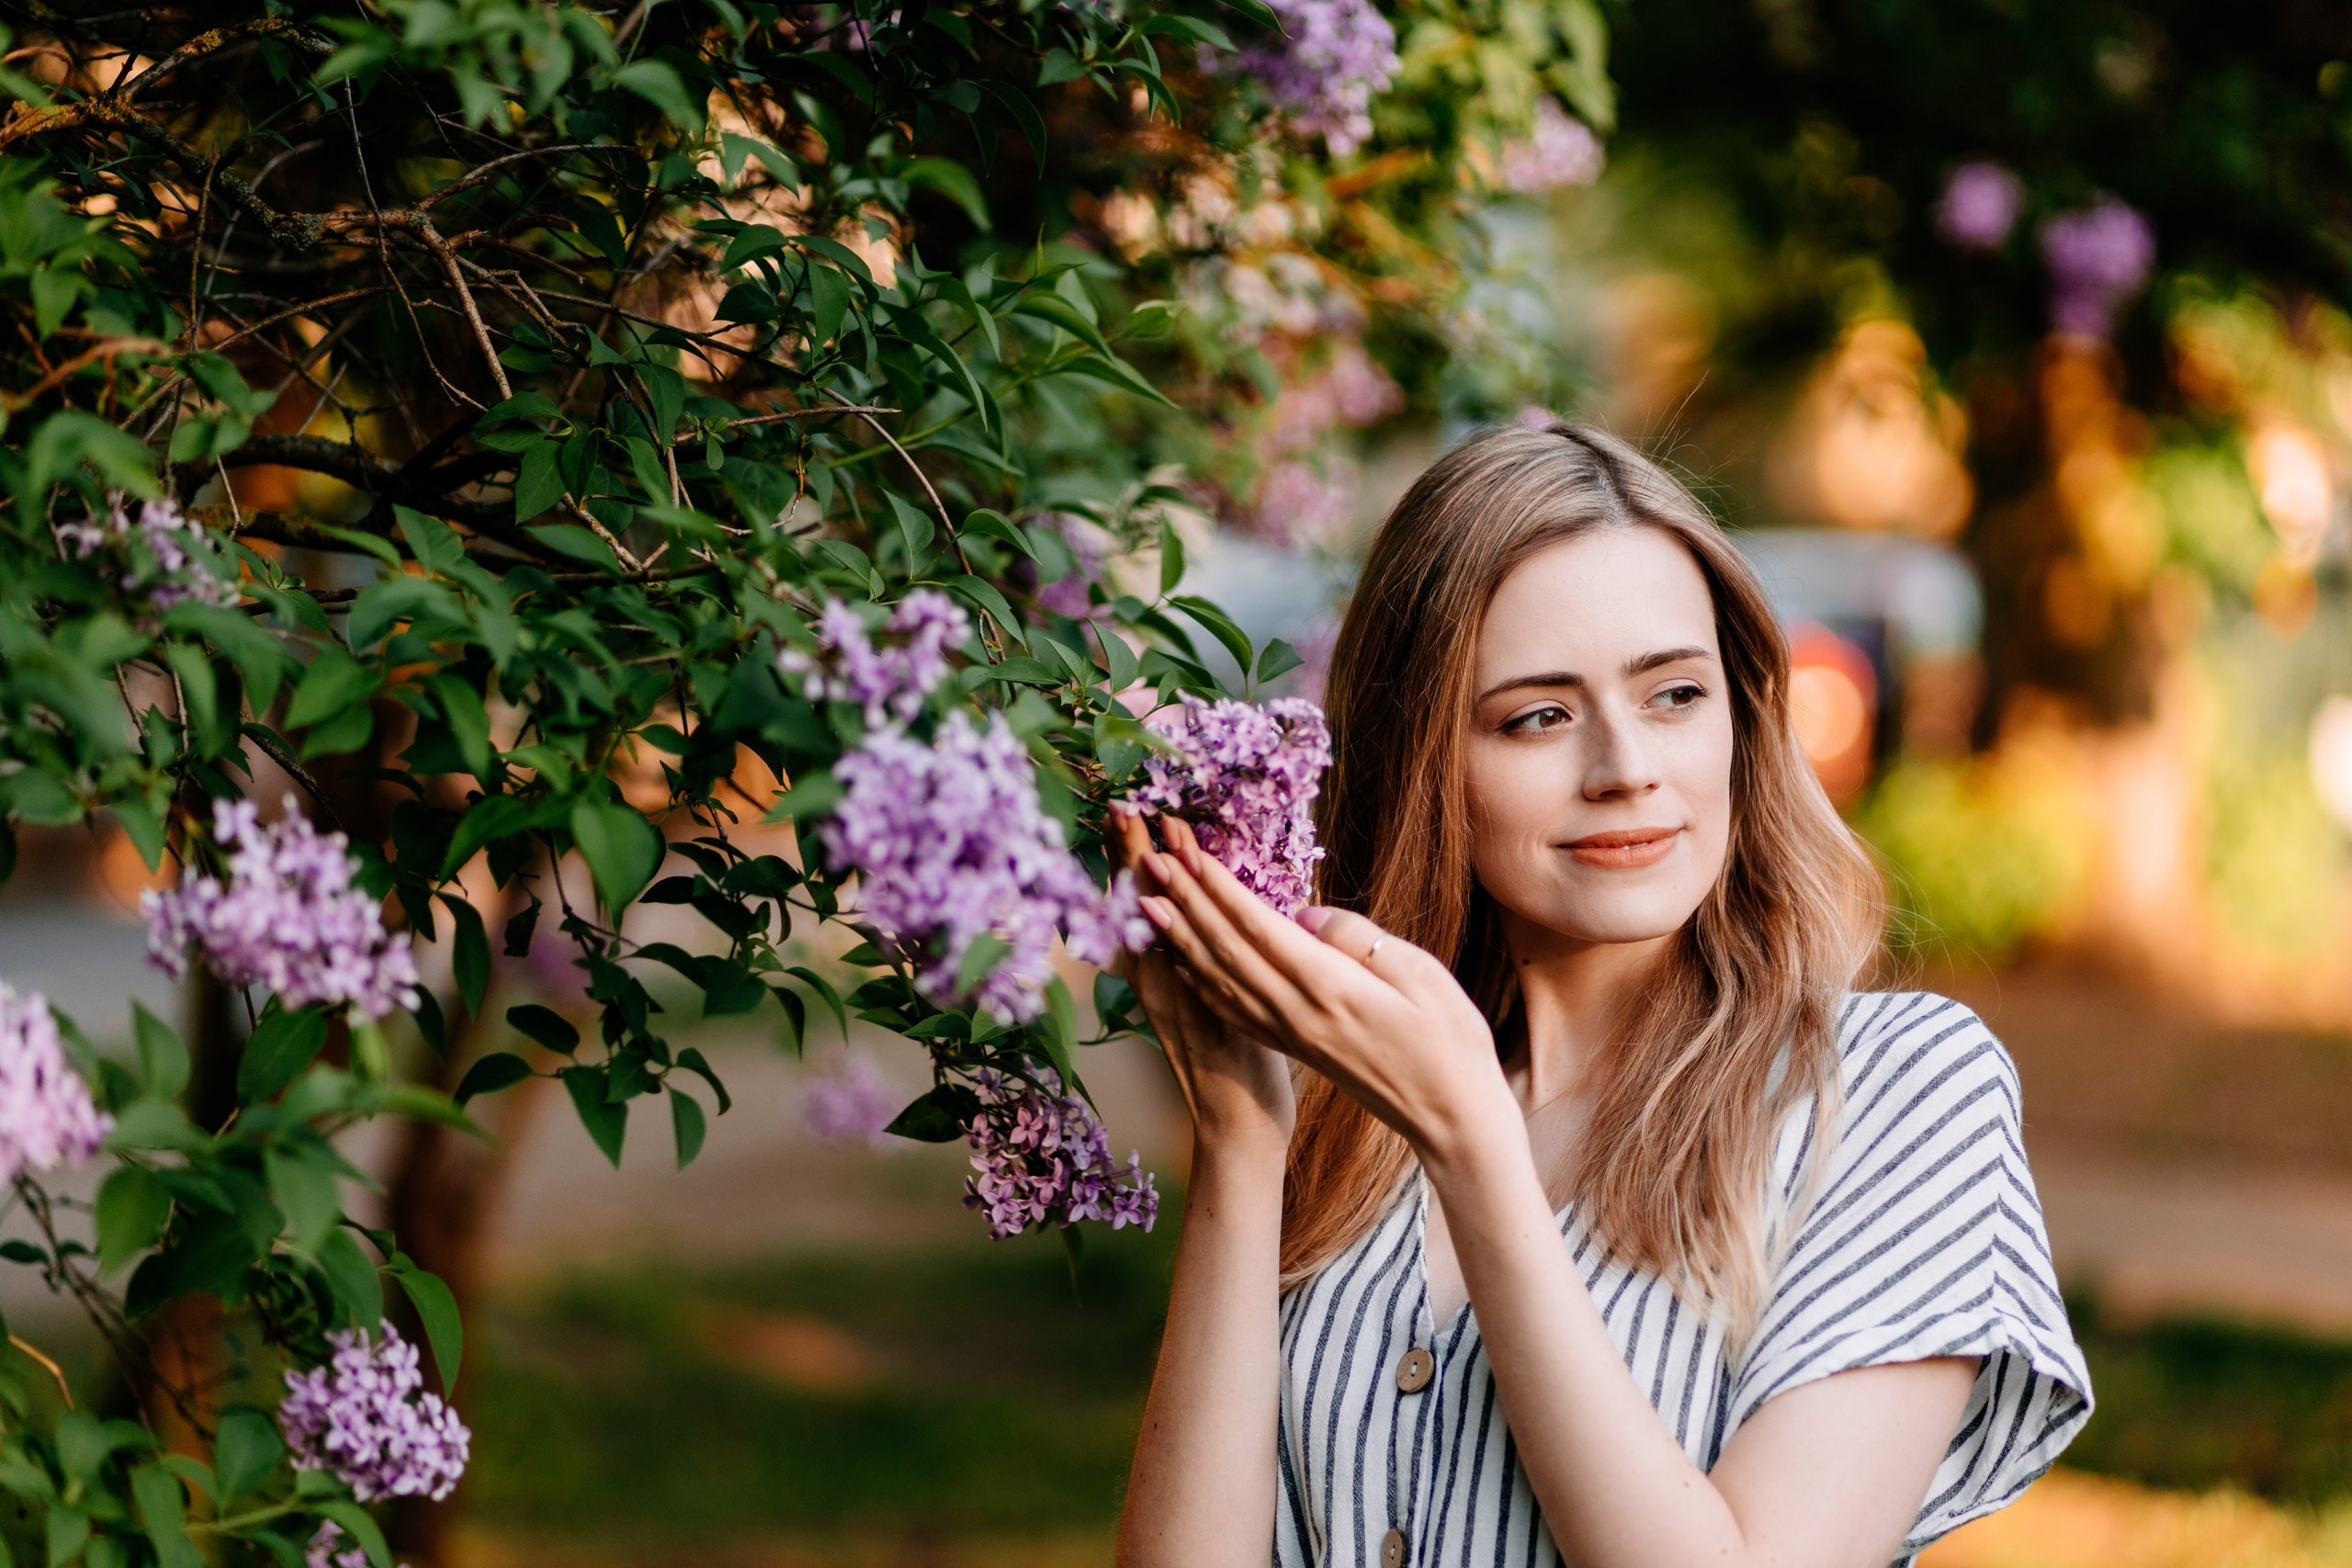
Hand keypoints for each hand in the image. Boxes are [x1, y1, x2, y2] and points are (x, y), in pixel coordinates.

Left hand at [1132, 817, 1518, 1166]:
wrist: (1452, 1119)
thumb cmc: (1451, 1042)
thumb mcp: (1422, 975)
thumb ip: (1359, 940)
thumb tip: (1305, 915)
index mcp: (1328, 988)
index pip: (1257, 928)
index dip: (1216, 887)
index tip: (1183, 850)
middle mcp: (1297, 1013)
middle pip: (1225, 949)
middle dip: (1184, 900)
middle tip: (1148, 857)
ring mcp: (1290, 1035)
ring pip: (1219, 979)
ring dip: (1180, 937)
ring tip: (1146, 901)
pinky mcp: (1293, 1048)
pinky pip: (1234, 1010)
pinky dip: (1200, 982)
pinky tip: (1183, 964)